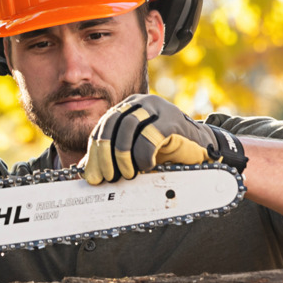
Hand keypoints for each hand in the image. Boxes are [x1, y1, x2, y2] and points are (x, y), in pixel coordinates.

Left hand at [83, 94, 237, 184]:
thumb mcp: (133, 155)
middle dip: (105, 154)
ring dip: (122, 155)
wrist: (199, 150)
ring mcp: (156, 107)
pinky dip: (143, 155)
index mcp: (126, 109)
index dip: (94, 153)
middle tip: (108, 178)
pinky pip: (149, 136)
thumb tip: (84, 174)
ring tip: (128, 174)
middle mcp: (139, 103)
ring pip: (127, 127)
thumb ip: (111, 159)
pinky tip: (147, 166)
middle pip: (111, 124)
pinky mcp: (171, 119)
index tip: (93, 177)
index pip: (102, 128)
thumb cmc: (164, 153)